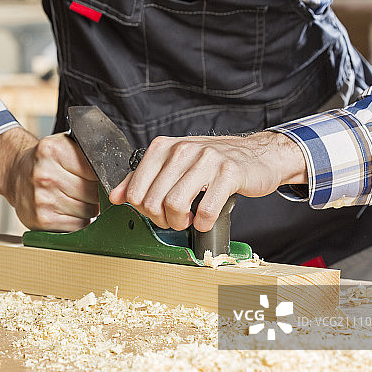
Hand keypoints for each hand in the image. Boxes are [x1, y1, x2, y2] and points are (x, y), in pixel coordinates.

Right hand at [0, 128, 98, 230]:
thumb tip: (119, 174)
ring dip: (87, 208)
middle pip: (93, 193)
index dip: (103, 177)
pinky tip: (67, 209)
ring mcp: (42, 199)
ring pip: (87, 211)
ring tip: (74, 197)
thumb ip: (89, 153)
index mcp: (54, 151)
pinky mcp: (41, 219)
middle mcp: (45, 175)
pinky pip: (77, 225)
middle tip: (85, 188)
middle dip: (95, 194)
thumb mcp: (64, 145)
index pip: (97, 171)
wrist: (15, 172)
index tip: (100, 178)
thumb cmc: (45, 160)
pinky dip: (77, 220)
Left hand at [109, 131, 307, 231]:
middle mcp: (183, 149)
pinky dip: (204, 223)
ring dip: (181, 223)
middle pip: (154, 201)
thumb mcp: (173, 166)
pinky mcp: (229, 172)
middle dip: (162, 220)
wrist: (256, 156)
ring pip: (175, 205)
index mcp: (163, 147)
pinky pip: (206, 210)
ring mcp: (207, 159)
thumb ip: (142, 179)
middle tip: (175, 220)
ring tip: (189, 220)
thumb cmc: (211, 164)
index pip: (136, 190)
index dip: (143, 210)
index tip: (157, 212)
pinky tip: (206, 220)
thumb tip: (115, 196)